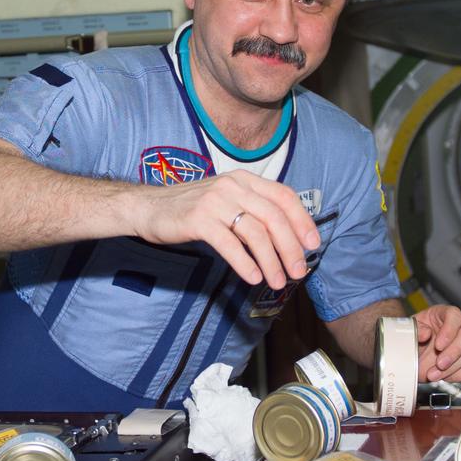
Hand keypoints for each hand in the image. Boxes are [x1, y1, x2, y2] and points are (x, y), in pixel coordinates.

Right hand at [129, 170, 319, 289]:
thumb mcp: (225, 200)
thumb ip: (251, 210)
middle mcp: (232, 186)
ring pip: (255, 233)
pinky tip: (253, 277)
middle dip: (290, 247)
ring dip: (271, 261)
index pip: (283, 196)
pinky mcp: (198, 220)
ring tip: (277, 281)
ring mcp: (215, 202)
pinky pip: (230, 244)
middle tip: (298, 271)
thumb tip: (285, 237)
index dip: (302, 220)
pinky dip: (245, 263)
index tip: (313, 244)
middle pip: (273, 217)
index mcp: (243, 179)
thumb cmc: (190, 208)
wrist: (148, 207)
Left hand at [414, 305, 460, 382]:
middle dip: (454, 351)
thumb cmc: (410, 339)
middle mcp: (456, 327)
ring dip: (452, 367)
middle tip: (439, 364)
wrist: (409, 358)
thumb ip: (415, 330)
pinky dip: (458, 375)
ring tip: (433, 374)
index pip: (454, 315)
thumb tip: (425, 333)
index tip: (438, 345)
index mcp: (441, 315)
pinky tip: (443, 376)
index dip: (450, 330)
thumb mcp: (407, 332)